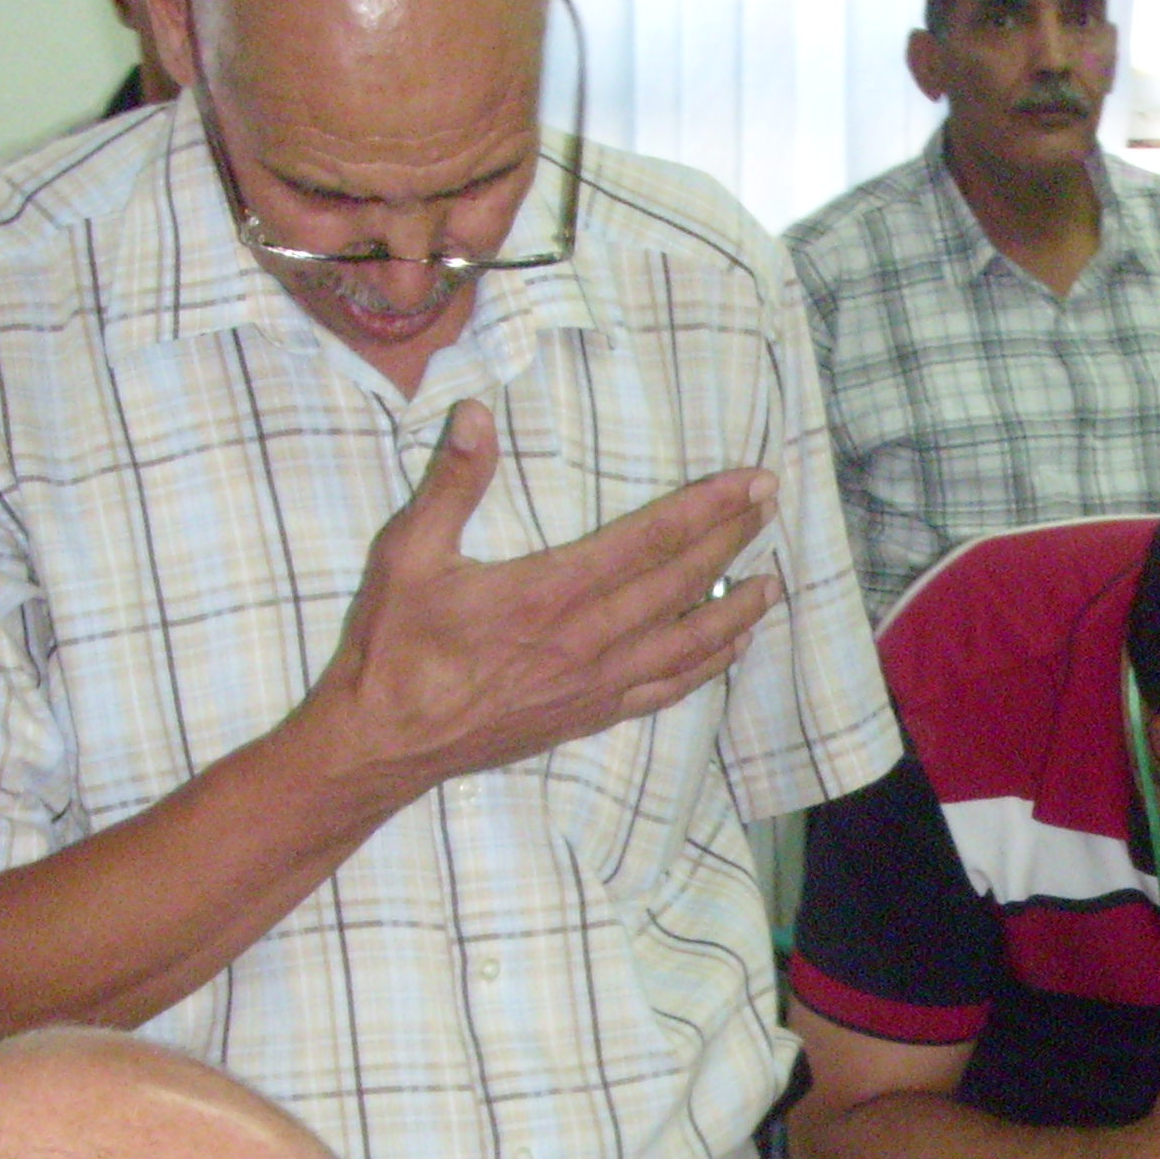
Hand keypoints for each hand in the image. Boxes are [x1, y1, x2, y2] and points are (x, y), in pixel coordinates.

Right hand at [310, 400, 782, 789]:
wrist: (385, 745)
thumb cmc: (393, 647)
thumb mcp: (406, 553)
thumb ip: (450, 483)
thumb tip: (476, 414)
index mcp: (550, 591)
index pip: (650, 539)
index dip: (708, 507)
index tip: (751, 482)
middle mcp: (587, 639)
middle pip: (680, 582)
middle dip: (732, 539)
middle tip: (772, 505)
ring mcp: (595, 683)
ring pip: (687, 642)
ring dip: (736, 609)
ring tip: (774, 582)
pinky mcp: (590, 715)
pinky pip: (665, 688)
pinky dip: (707, 667)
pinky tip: (731, 650)